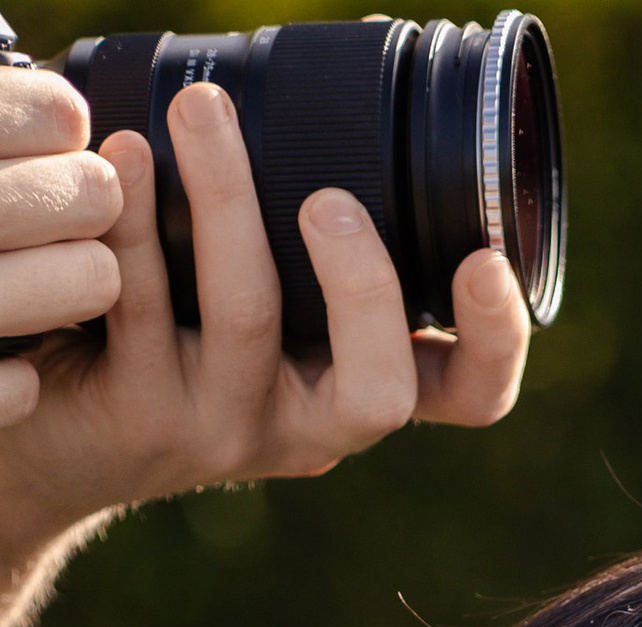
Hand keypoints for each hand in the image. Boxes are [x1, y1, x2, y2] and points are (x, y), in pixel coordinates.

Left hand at [0, 67, 526, 563]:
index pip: (465, 395)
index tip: (483, 261)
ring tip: (201, 110)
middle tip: (330, 201)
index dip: (495, 342)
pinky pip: (146, 305)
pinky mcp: (144, 415)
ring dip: (226, 200)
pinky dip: (139, 216)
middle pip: (378, 390)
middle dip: (365, 287)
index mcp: (357, 388)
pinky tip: (128, 153)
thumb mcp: (269, 307)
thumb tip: (345, 107)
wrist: (70, 427)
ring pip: (247, 318)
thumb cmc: (182, 335)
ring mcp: (228, 429)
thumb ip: (314, 254)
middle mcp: (309, 425)